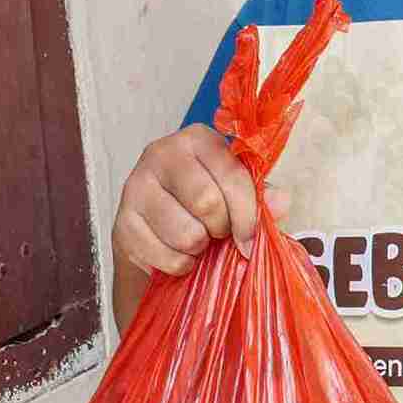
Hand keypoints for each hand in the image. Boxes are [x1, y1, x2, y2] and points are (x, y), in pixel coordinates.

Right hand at [113, 123, 290, 274]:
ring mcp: (136, 186)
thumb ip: (260, 196)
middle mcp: (162, 153)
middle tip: (219, 233)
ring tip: (198, 241)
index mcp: (198, 138)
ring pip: (186, 233)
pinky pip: (165, 256)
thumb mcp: (235, 192)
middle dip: (221, 228)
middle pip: (207, 202)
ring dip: (200, 248)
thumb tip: (280, 201)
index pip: (231, 174)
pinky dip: (179, 264)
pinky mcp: (122, 222)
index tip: (250, 238)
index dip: (247, 213)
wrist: (155, 230)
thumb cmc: (203, 204)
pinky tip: (177, 253)